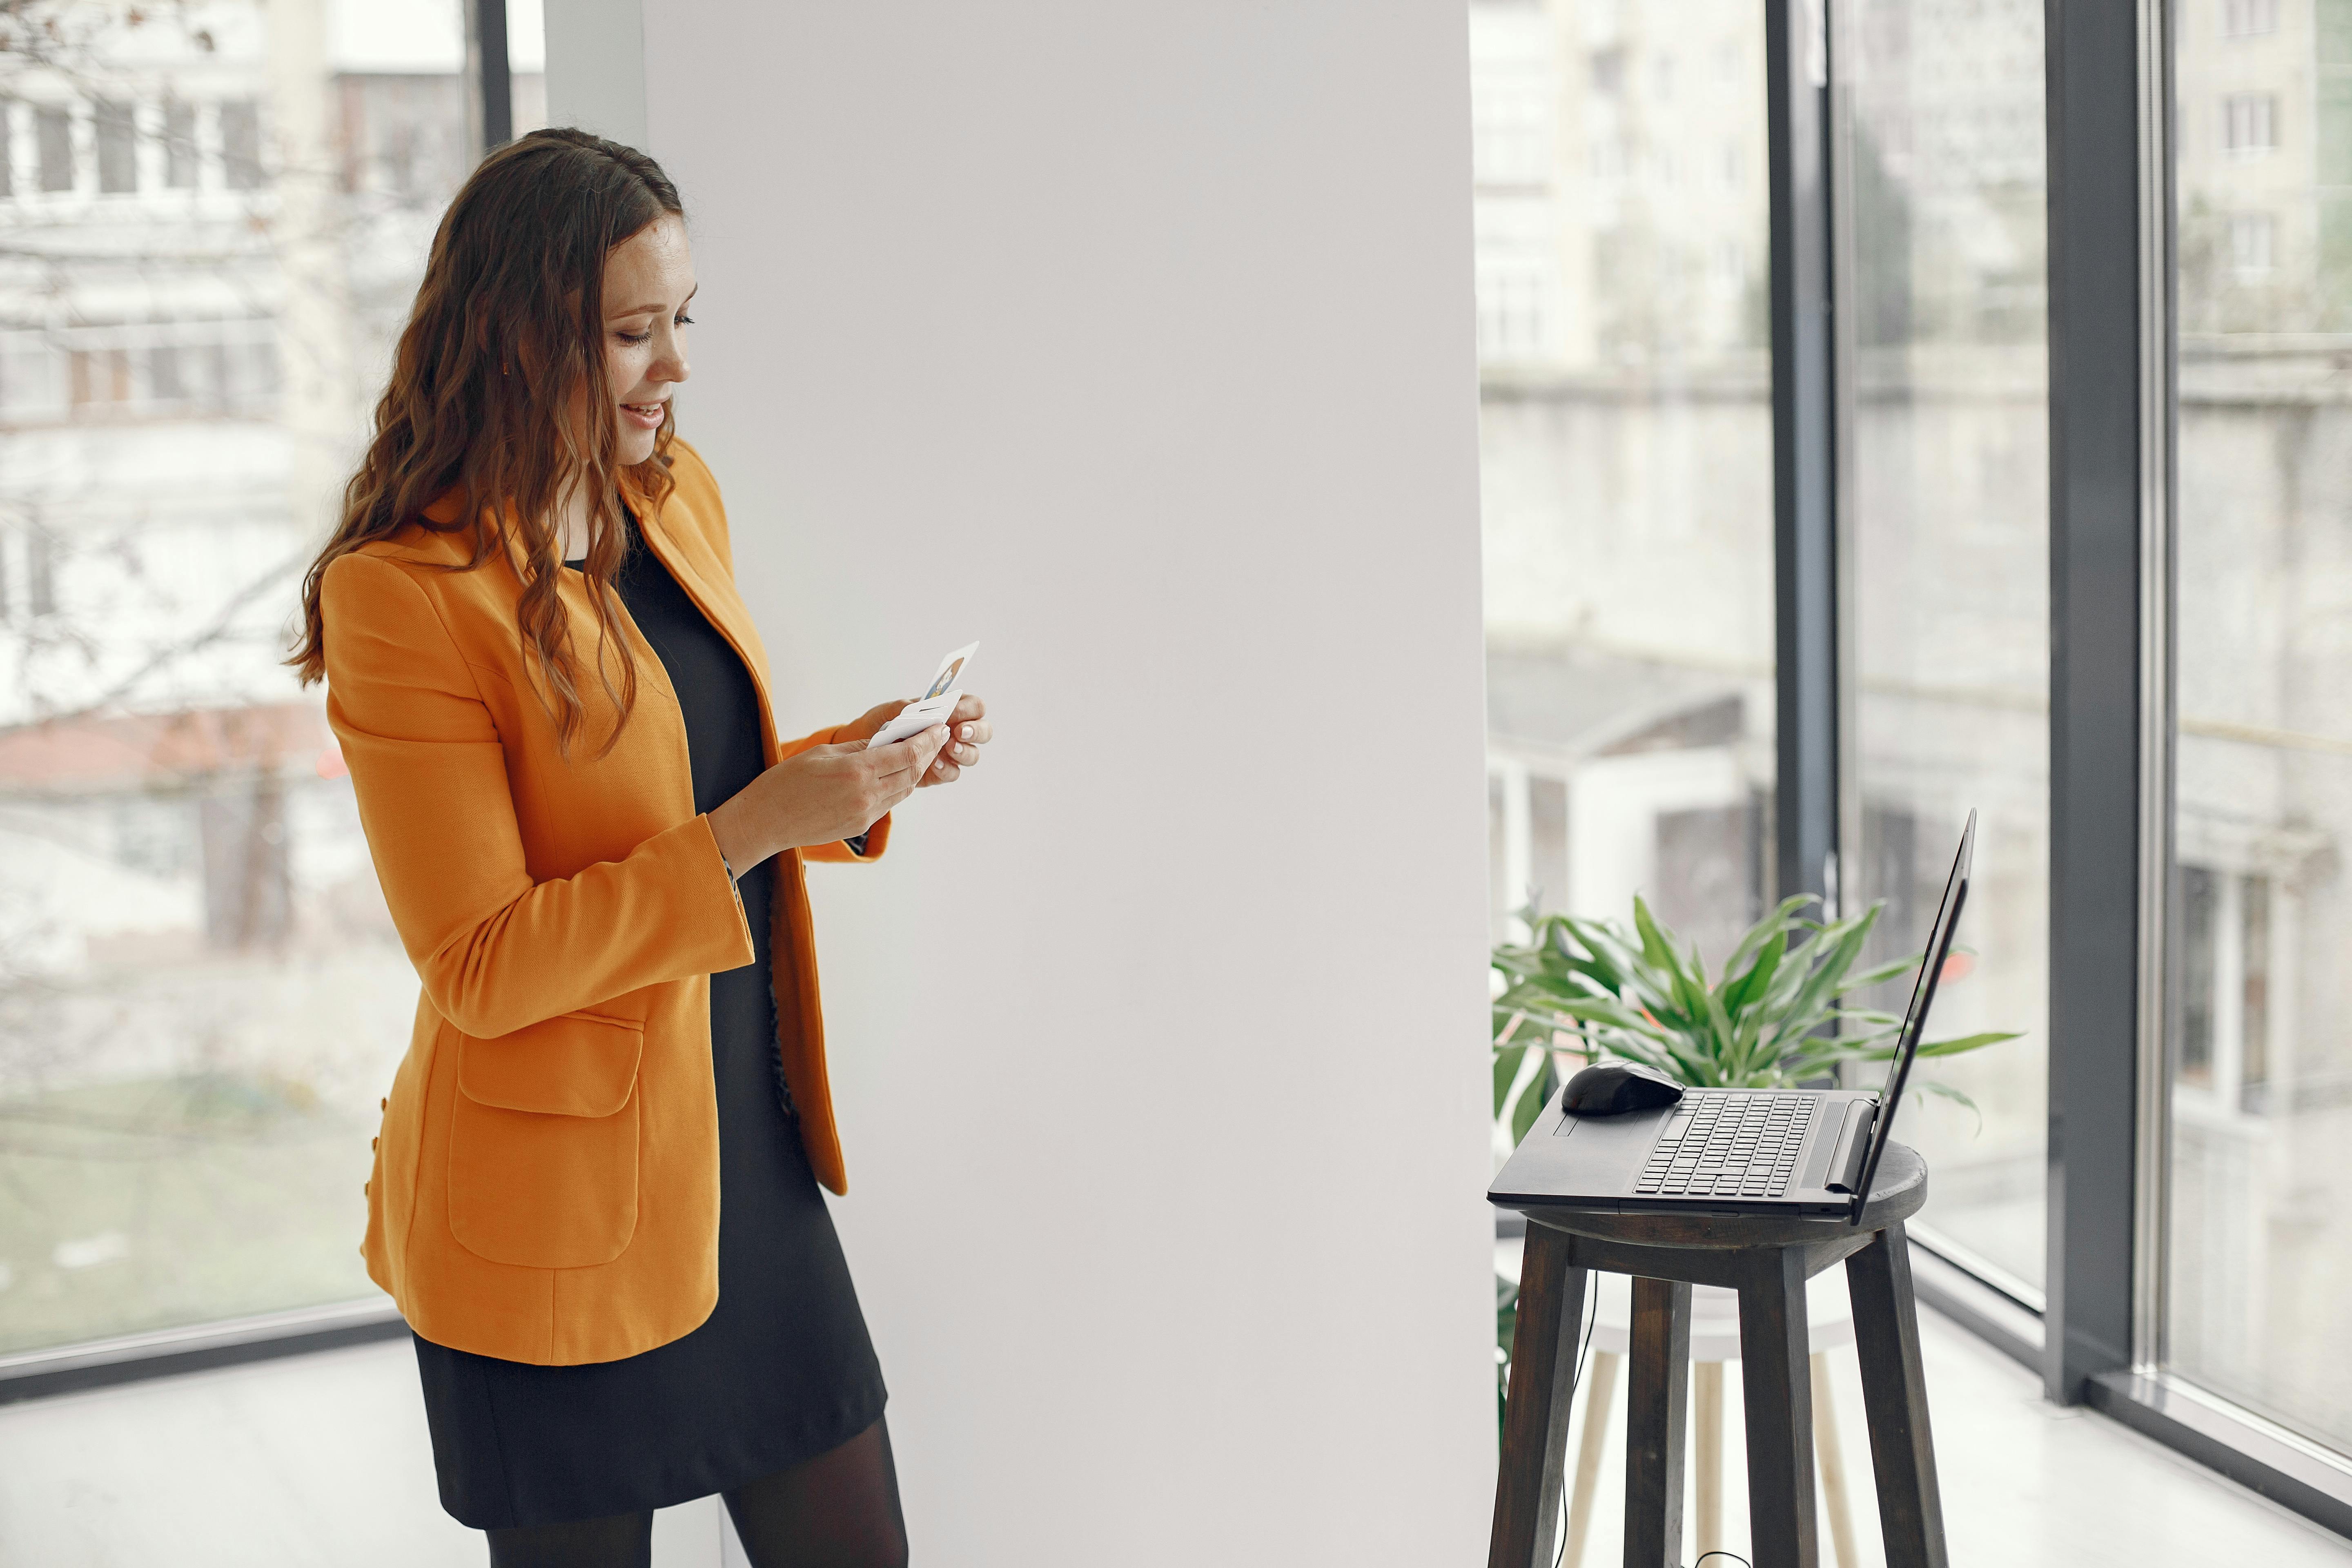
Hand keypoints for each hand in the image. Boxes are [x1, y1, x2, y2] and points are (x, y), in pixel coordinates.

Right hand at [706, 724, 949, 869]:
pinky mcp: (859, 825)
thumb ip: (859, 747)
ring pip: (903, 789)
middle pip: (912, 772)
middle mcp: (867, 795)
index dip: (927, 740)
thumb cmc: (786, 782)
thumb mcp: (824, 754)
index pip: (907, 753)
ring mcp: (865, 813)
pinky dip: (898, 786)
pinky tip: (897, 773)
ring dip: (915, 770)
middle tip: (936, 738)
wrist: (765, 821)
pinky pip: (889, 803)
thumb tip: (887, 739)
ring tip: (921, 753)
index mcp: (857, 771)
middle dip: (928, 753)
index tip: (938, 728)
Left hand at [842, 694, 991, 786]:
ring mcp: (952, 753)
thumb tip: (913, 708)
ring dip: (963, 752)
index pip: (974, 706)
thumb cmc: (884, 723)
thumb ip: (901, 707)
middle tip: (958, 733)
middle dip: (975, 732)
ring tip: (948, 749)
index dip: (968, 710)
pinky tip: (934, 764)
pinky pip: (953, 773)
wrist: (870, 748)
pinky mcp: (941, 771)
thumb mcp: (888, 710)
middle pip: (984, 731)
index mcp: (951, 709)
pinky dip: (946, 769)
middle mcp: (957, 731)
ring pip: (972, 754)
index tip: (952, 713)